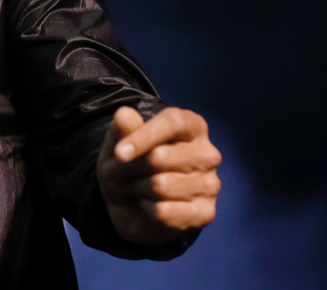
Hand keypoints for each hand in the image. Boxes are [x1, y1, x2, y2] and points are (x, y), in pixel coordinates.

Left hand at [97, 106, 221, 244]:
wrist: (132, 206)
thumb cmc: (130, 164)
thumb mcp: (119, 142)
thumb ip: (123, 128)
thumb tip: (123, 113)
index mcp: (192, 126)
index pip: (173, 122)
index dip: (143, 136)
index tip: (119, 153)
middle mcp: (208, 154)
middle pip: (160, 156)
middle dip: (128, 167)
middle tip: (115, 173)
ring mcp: (210, 185)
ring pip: (161, 186)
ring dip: (136, 189)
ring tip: (134, 188)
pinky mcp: (206, 213)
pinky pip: (165, 212)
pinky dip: (147, 209)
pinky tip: (149, 205)